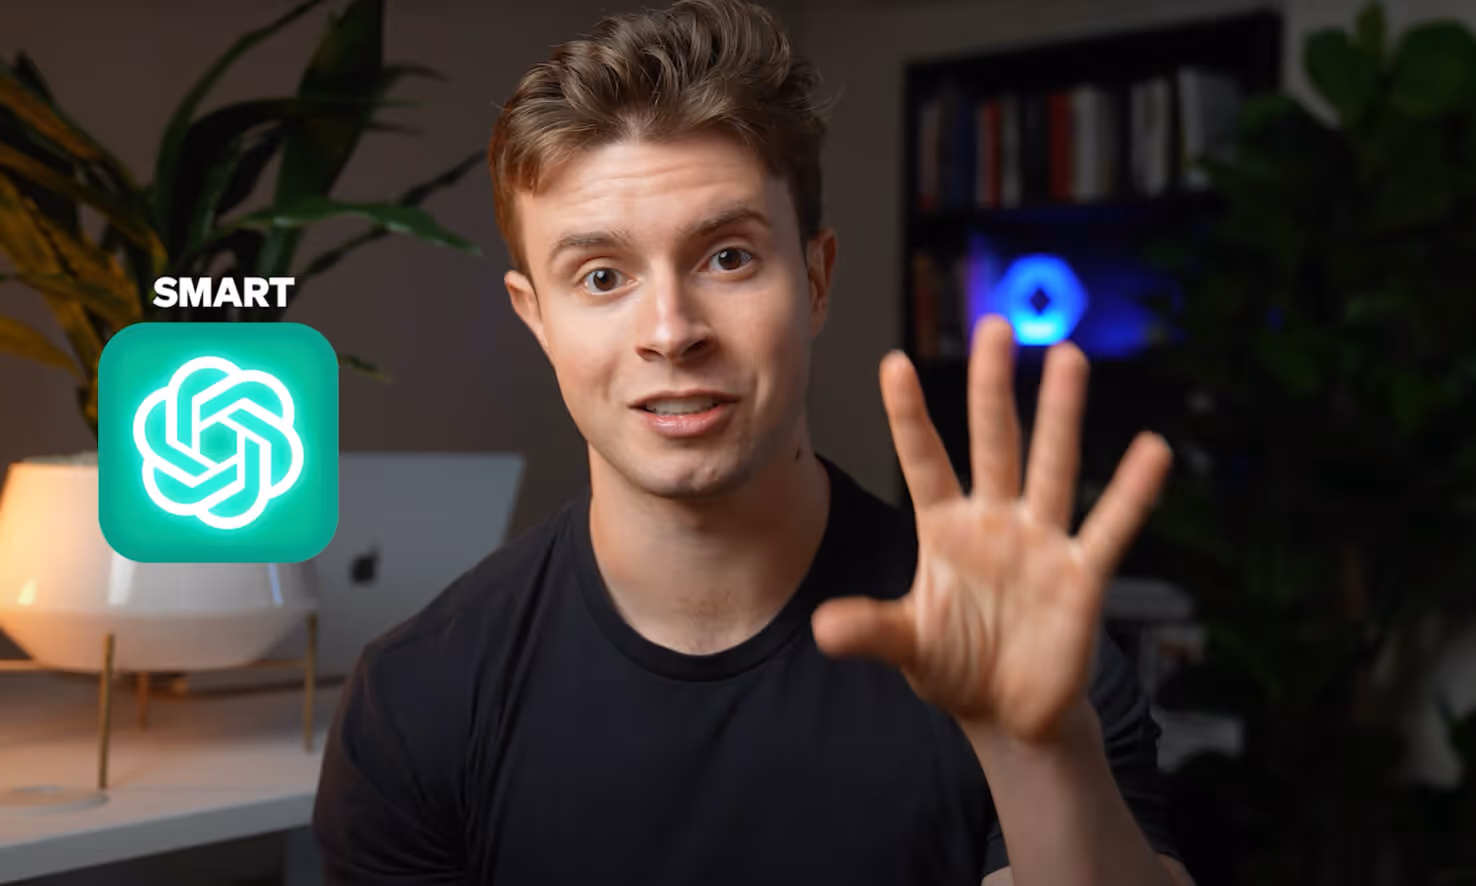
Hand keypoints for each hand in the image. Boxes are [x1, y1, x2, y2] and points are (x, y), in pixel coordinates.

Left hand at [812, 316, 1172, 741]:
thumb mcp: (907, 645)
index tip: (891, 363)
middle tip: (993, 326)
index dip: (909, 417)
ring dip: (1060, 416)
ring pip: (1050, 467)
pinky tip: (1152, 451)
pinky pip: (1107, 529)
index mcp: (944, 528)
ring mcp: (1039, 543)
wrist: (1010, 714)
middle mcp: (994, 522)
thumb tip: (822, 627)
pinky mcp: (1080, 576)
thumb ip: (872, 629)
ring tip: (1067, 357)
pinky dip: (1131, 493)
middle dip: (990, 389)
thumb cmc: (955, 665)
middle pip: (992, 444)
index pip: (924, 462)